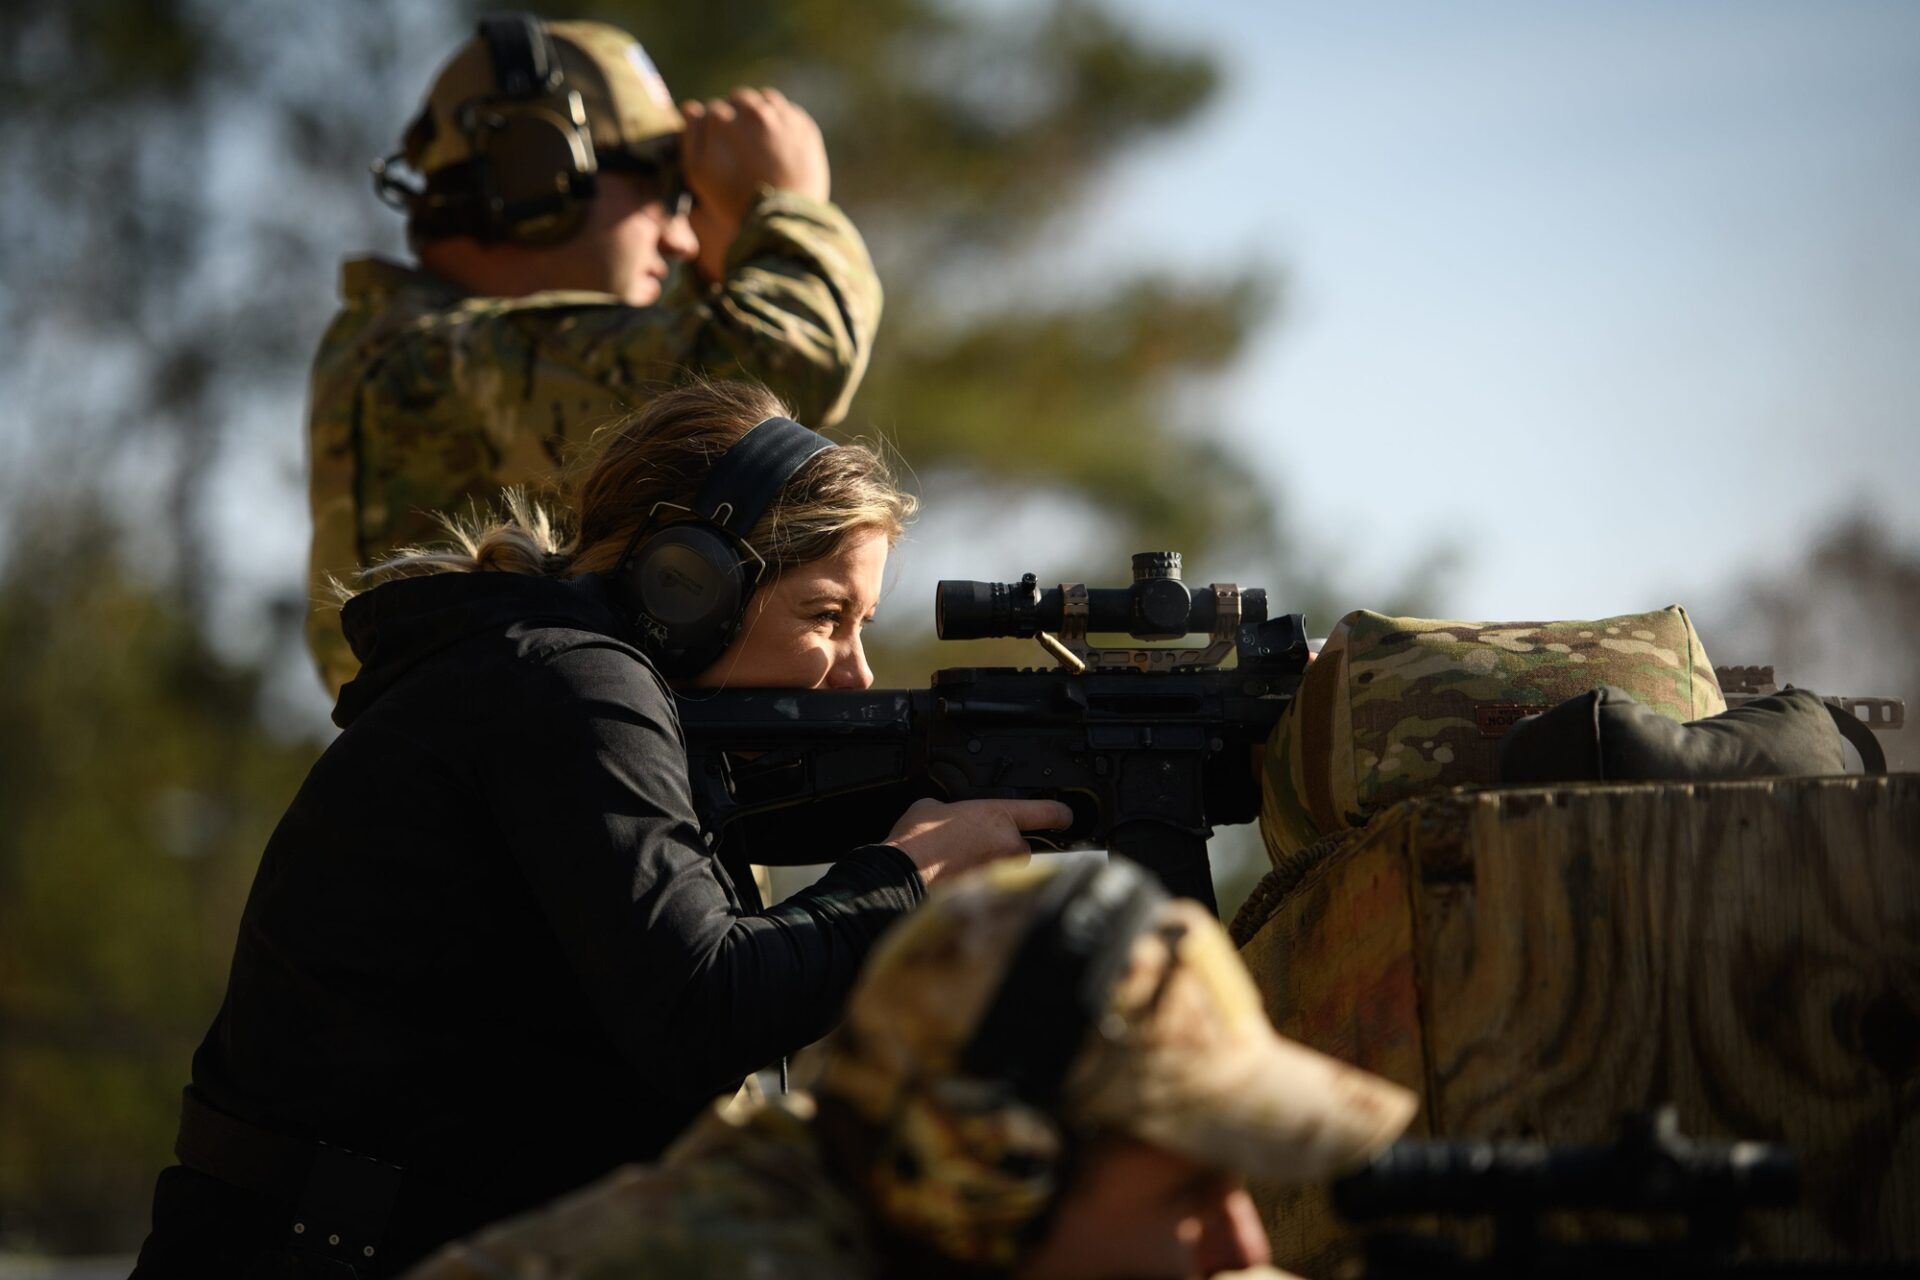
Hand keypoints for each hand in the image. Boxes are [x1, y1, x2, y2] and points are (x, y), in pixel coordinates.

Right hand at [679, 87, 830, 283]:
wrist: (783, 219)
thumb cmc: (734, 200)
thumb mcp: (698, 174)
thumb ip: (691, 136)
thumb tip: (692, 107)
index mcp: (722, 119)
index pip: (713, 110)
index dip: (714, 129)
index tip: (719, 147)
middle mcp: (752, 110)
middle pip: (739, 100)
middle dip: (736, 116)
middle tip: (740, 144)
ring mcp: (781, 116)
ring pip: (763, 99)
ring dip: (758, 113)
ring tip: (758, 141)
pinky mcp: (804, 126)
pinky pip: (788, 110)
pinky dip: (780, 119)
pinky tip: (777, 140)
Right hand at [883, 797, 1073, 885]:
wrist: (899, 878)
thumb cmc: (913, 843)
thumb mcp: (932, 807)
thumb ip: (955, 809)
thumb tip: (954, 817)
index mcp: (996, 816)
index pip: (1045, 811)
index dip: (1060, 813)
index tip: (1066, 817)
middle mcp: (1007, 845)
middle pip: (1021, 846)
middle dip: (1002, 848)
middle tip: (972, 848)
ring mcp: (1001, 874)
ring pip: (1008, 869)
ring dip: (992, 868)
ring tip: (959, 867)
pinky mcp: (991, 897)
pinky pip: (995, 888)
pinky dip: (981, 886)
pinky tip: (955, 883)